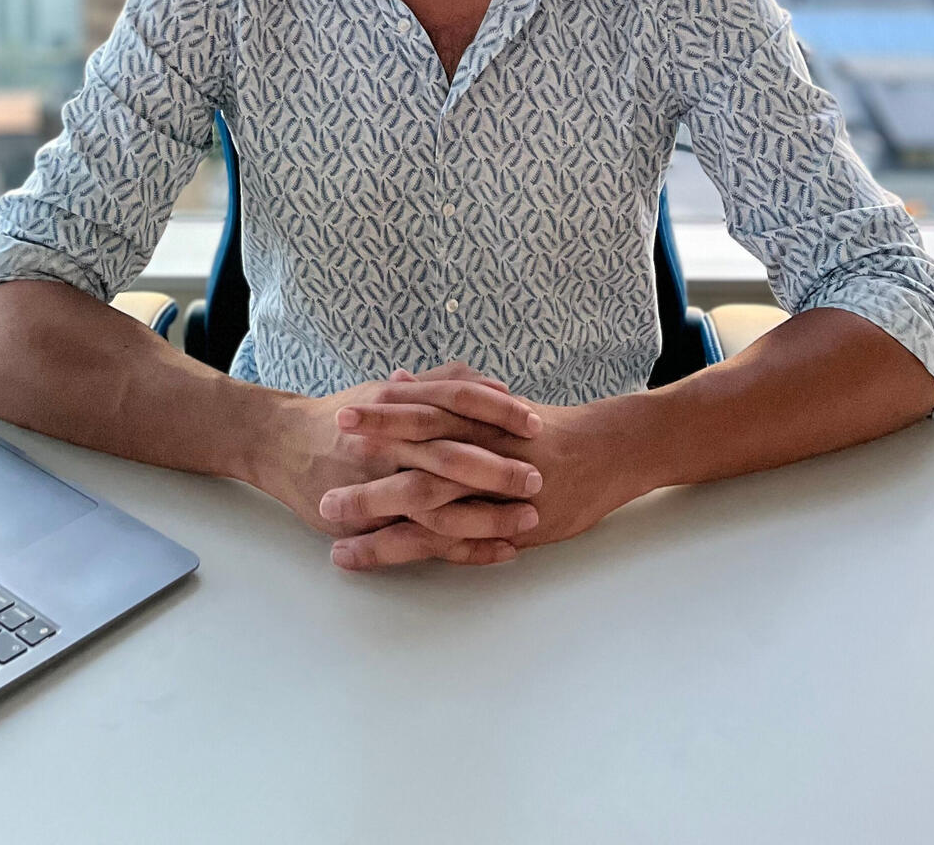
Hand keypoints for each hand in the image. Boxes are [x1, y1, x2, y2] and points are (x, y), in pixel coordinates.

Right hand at [256, 362, 544, 567]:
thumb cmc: (346, 416)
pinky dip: (462, 548)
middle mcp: (386, 442)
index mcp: (396, 404)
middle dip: (496, 468)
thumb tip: (495, 384)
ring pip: (436, 503)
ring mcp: (376, 484)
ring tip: (528, 519)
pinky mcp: (369, 523)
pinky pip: (421, 541)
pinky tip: (499, 550)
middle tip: (537, 477)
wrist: (283, 444)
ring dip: (485, 514)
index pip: (454, 401)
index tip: (535, 423)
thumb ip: (441, 383)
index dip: (496, 411)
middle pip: (448, 454)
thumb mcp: (390, 389)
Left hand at [323, 387, 650, 569]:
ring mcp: (492, 489)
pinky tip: (374, 556)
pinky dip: (408, 548)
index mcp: (478, 417)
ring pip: (426, 501)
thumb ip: (443, 394)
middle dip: (371, 459)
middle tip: (325, 466)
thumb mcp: (495, 404)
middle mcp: (483, 449)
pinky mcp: (502, 524)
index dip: (385, 413)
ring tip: (330, 524)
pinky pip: (448, 541)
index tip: (342, 413)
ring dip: (375, 513)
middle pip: (420, 450)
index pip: (425, 410)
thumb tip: (395, 376)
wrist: (608, 452)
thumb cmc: (547, 428)